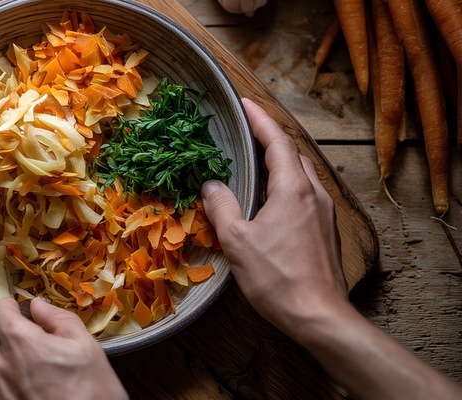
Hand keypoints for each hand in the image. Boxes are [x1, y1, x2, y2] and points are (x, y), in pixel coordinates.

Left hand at [0, 298, 127, 399]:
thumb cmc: (92, 394)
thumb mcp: (86, 346)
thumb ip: (58, 319)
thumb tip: (39, 307)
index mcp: (19, 342)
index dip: (8, 308)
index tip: (19, 309)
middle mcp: (0, 367)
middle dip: (6, 341)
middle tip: (33, 345)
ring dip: (6, 365)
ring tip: (38, 371)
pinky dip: (11, 386)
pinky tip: (37, 389)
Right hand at [200, 97, 347, 339]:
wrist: (318, 314)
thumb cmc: (276, 277)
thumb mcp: (237, 241)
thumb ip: (222, 207)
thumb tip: (210, 185)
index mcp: (293, 189)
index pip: (277, 141)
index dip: (260, 119)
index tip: (245, 102)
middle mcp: (314, 193)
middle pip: (292, 153)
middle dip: (270, 137)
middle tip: (246, 129)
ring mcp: (323, 212)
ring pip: (301, 174)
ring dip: (279, 160)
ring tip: (256, 159)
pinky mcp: (324, 230)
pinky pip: (304, 193)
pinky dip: (285, 183)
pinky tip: (271, 196)